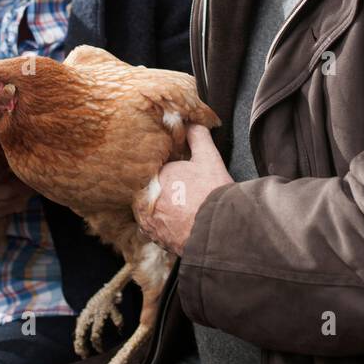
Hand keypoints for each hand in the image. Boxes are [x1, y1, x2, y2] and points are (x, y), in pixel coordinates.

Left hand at [138, 124, 232, 256]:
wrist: (219, 231)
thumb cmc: (211, 192)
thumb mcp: (207, 157)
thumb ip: (197, 137)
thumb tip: (192, 123)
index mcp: (152, 176)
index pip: (151, 168)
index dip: (165, 168)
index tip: (178, 172)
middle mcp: (144, 200)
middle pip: (149, 189)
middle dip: (161, 188)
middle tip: (180, 189)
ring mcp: (148, 222)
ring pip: (149, 209)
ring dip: (160, 207)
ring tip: (180, 206)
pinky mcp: (156, 239)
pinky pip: (154, 229)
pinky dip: (164, 224)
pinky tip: (178, 221)